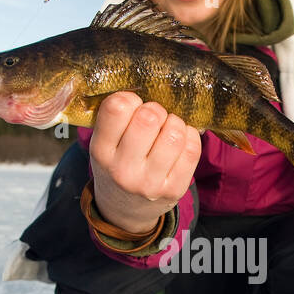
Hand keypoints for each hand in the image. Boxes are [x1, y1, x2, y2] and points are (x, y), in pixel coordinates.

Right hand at [89, 92, 201, 234]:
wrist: (125, 210)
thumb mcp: (104, 144)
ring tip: (168, 129)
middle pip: (149, 117)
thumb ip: (115, 117)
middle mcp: (123, 170)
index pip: (117, 108)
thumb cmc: (117, 164)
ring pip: (174, 131)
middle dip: (156, 109)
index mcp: (101, 152)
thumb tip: (149, 83)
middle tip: (154, 117)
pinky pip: (192, 148)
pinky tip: (180, 140)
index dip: (130, 98)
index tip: (132, 105)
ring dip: (175, 122)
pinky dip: (190, 135)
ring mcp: (150, 183)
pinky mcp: (174, 190)